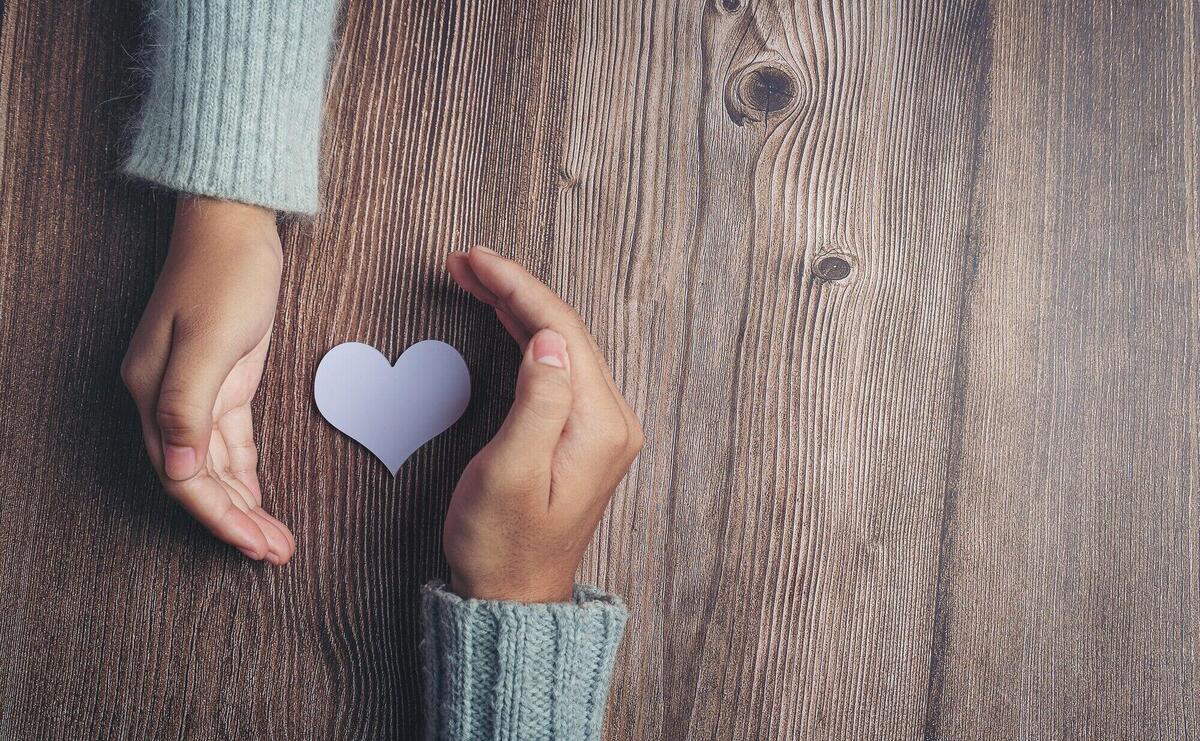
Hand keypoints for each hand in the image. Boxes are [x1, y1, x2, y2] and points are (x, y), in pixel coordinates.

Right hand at [121, 196, 295, 564]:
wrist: (234, 223)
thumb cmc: (223, 273)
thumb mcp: (208, 339)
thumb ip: (186, 407)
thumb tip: (175, 471)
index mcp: (153, 393)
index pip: (182, 476)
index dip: (218, 518)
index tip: (254, 546)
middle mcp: (166, 399)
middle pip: (199, 479)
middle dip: (235, 522)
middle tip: (275, 554)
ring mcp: (194, 390)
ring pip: (217, 466)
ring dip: (244, 505)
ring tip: (275, 541)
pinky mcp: (223, 381)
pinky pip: (232, 442)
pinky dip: (247, 474)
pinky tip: (261, 501)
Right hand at [444, 247, 643, 601]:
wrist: (513, 597)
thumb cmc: (503, 545)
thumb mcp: (512, 474)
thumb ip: (537, 403)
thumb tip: (550, 340)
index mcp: (600, 425)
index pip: (562, 332)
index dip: (518, 288)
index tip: (475, 259)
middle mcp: (610, 420)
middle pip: (565, 331)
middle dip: (516, 288)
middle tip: (465, 260)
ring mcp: (599, 426)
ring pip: (561, 344)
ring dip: (519, 306)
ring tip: (475, 276)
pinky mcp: (580, 434)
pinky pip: (557, 367)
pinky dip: (526, 335)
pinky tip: (503, 318)